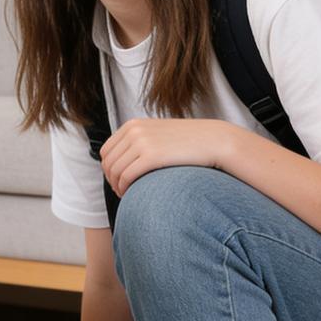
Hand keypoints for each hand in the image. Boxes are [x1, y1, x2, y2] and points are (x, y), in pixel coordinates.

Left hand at [99, 119, 238, 195]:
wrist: (213, 140)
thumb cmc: (188, 143)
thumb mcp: (158, 135)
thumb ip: (140, 142)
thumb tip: (122, 161)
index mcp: (133, 125)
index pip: (106, 151)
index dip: (108, 169)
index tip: (117, 181)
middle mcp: (134, 131)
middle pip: (108, 162)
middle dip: (111, 180)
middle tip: (121, 191)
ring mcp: (141, 142)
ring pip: (115, 171)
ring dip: (117, 186)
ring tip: (127, 194)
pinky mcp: (151, 155)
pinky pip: (126, 177)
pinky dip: (124, 189)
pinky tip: (131, 195)